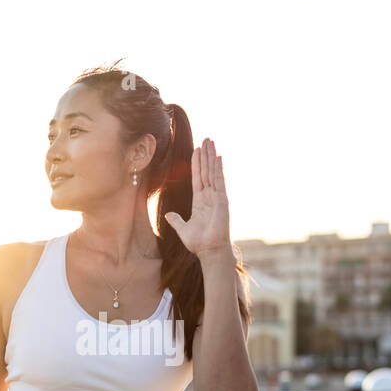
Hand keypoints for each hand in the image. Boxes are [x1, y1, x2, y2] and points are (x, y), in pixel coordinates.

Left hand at [163, 138, 231, 261]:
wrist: (209, 251)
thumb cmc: (199, 243)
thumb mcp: (183, 229)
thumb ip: (176, 221)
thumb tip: (168, 215)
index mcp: (200, 202)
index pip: (198, 178)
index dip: (197, 164)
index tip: (197, 150)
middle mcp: (209, 197)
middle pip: (206, 171)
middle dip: (205, 155)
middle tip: (206, 139)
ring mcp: (216, 197)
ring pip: (212, 172)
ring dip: (211, 157)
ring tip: (211, 141)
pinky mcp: (221, 200)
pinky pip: (219, 181)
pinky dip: (218, 168)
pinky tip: (217, 156)